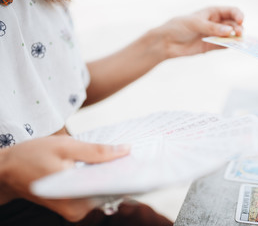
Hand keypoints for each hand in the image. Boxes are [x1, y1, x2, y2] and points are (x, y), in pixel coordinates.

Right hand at [0, 136, 129, 220]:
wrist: (6, 170)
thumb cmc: (32, 156)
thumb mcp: (66, 146)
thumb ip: (97, 151)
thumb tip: (125, 151)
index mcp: (76, 197)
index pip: (112, 188)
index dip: (129, 174)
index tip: (144, 163)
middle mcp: (77, 210)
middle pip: (109, 190)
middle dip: (121, 173)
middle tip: (134, 155)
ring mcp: (75, 210)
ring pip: (102, 191)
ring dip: (110, 175)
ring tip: (122, 157)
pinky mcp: (73, 206)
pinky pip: (93, 192)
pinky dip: (99, 178)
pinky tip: (105, 165)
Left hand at [158, 6, 243, 57]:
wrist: (166, 42)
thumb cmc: (178, 27)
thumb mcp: (195, 24)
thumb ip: (212, 28)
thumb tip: (229, 31)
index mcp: (212, 12)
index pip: (231, 11)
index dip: (238, 15)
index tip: (241, 21)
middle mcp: (215, 23)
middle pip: (234, 24)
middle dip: (238, 28)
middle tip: (238, 34)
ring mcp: (213, 35)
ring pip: (230, 36)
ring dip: (235, 38)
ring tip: (237, 41)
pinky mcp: (210, 47)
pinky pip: (223, 46)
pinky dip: (228, 46)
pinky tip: (231, 47)